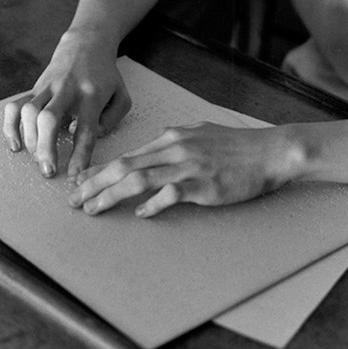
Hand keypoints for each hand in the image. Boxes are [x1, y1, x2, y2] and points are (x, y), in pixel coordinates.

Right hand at [3, 33, 130, 178]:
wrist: (86, 46)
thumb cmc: (106, 78)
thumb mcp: (122, 95)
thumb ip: (113, 119)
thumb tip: (93, 136)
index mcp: (93, 95)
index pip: (86, 129)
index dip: (79, 155)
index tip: (74, 175)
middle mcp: (67, 90)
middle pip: (50, 119)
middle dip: (45, 148)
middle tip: (47, 171)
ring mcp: (48, 88)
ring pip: (29, 112)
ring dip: (30, 139)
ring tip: (37, 159)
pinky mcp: (34, 88)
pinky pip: (14, 106)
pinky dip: (10, 127)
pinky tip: (15, 145)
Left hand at [68, 123, 304, 217]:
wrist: (273, 152)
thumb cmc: (241, 146)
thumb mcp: (203, 133)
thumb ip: (177, 141)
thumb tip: (155, 150)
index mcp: (173, 137)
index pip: (127, 155)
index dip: (99, 170)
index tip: (80, 182)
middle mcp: (176, 149)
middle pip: (123, 166)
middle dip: (92, 184)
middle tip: (74, 200)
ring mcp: (189, 166)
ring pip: (137, 180)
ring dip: (109, 196)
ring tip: (92, 209)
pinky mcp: (204, 184)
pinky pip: (169, 196)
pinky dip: (151, 205)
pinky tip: (141, 215)